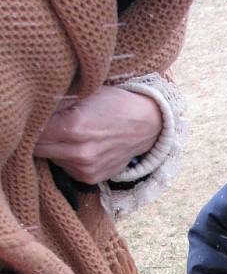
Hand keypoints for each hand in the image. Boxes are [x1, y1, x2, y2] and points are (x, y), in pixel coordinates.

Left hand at [34, 86, 161, 183]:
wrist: (146, 126)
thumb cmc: (114, 104)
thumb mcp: (84, 94)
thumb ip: (57, 104)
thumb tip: (35, 113)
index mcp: (74, 128)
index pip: (35, 131)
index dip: (34, 122)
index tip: (40, 116)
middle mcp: (80, 153)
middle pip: (39, 148)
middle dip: (39, 137)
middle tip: (49, 125)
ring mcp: (86, 169)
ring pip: (51, 159)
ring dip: (53, 148)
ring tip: (68, 134)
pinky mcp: (91, 178)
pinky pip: (65, 168)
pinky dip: (66, 157)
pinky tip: (79, 146)